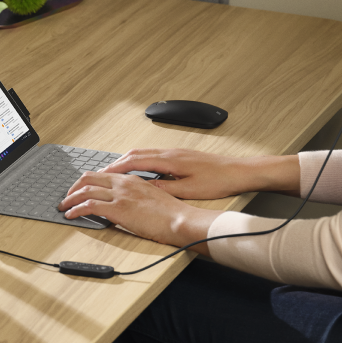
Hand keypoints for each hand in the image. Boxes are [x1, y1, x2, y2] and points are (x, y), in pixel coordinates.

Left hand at [58, 170, 219, 248]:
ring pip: (85, 191)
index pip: (102, 174)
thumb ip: (136, 196)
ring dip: (70, 199)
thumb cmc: (171, 213)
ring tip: (63, 207)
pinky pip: (89, 206)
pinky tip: (71, 215)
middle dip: (73, 187)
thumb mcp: (152, 197)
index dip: (86, 182)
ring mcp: (120, 195)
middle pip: (89, 178)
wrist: (179, 219)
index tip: (79, 190)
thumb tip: (126, 204)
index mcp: (131, 179)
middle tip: (67, 197)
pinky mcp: (118, 209)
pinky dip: (76, 210)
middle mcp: (123, 183)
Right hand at [100, 148, 300, 199]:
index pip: (135, 162)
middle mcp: (170, 152)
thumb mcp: (188, 191)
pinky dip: (140, 160)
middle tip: (102, 172)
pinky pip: (154, 154)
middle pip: (136, 153)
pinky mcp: (182, 155)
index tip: (102, 174)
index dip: (116, 168)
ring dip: (128, 160)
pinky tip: (141, 169)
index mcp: (170, 160)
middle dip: (117, 162)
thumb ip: (164, 189)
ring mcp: (176, 152)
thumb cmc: (218, 181)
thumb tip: (143, 190)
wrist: (238, 171)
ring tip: (116, 170)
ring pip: (144, 152)